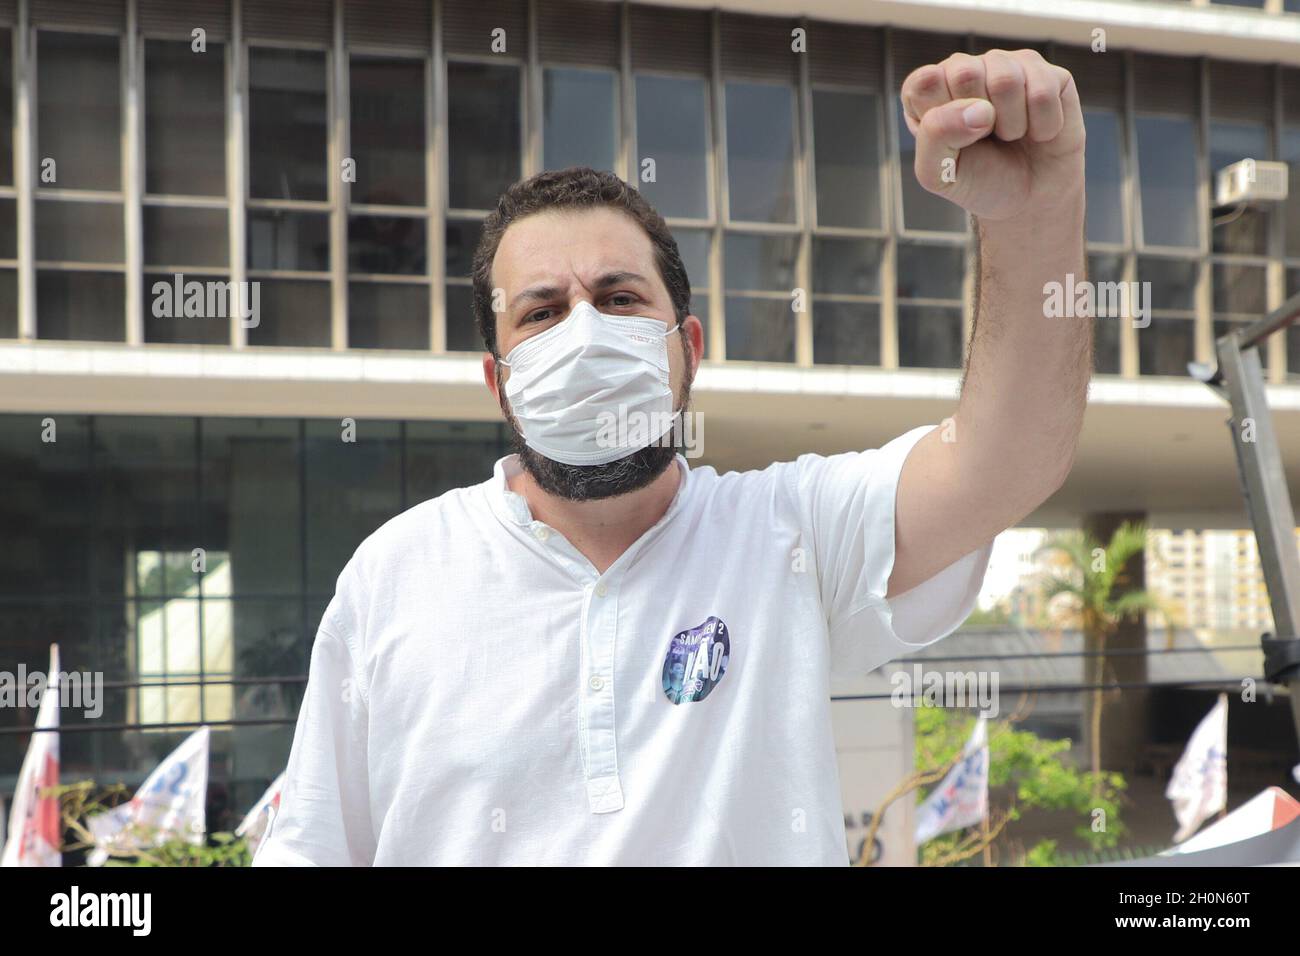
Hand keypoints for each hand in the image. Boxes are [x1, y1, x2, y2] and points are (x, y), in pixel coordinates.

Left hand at [900, 49, 1084, 223]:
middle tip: (984, 137)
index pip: (924, 82)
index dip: (941, 120)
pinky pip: (1044, 93)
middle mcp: (966, 68)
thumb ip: (935, 136)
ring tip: (1011, 135)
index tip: (952, 142)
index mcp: (928, 89)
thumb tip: (979, 108)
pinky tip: (1038, 132)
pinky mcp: (1049, 73)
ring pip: (1007, 80)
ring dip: (1012, 125)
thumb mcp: (938, 173)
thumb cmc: (978, 181)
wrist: (1028, 201)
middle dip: (977, 121)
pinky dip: (1042, 126)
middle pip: (965, 73)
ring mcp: (1008, 65)